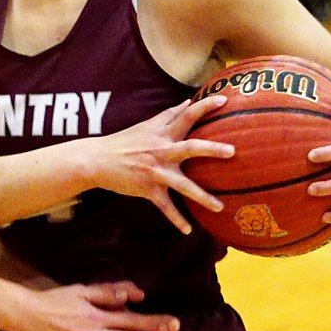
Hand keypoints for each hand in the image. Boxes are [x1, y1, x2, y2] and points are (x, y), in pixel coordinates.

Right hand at [84, 96, 233, 234]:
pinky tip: (188, 230)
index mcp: (162, 133)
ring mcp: (155, 171)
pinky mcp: (148, 189)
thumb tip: (188, 102)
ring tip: (220, 207)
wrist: (98, 160)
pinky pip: (165, 206)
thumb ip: (169, 114)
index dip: (205, 106)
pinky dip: (176, 219)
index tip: (224, 100)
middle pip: (190, 148)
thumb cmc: (125, 141)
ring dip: (202, 196)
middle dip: (211, 150)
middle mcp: (161, 151)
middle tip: (232, 151)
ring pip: (182, 185)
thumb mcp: (146, 125)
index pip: (187, 115)